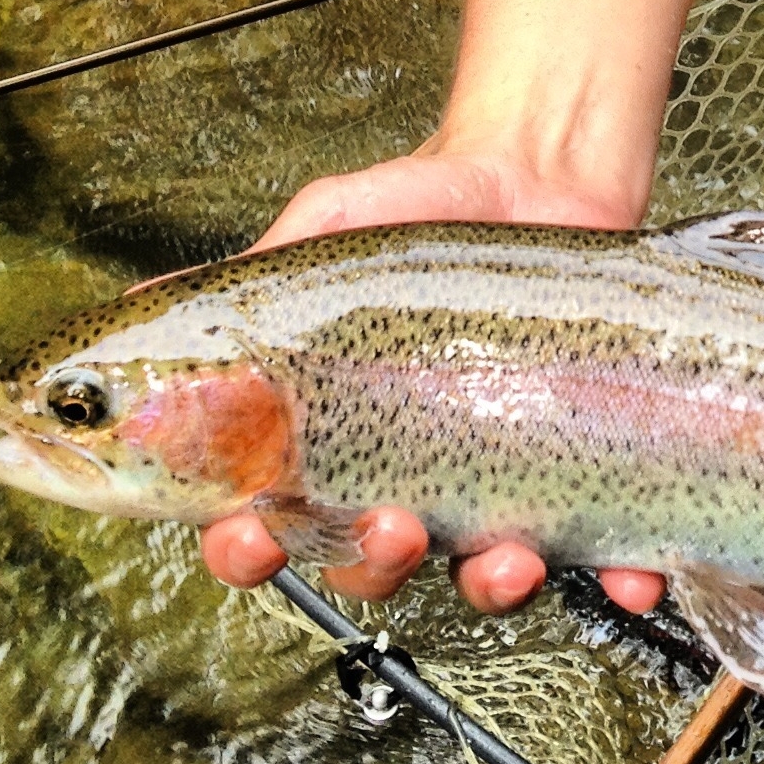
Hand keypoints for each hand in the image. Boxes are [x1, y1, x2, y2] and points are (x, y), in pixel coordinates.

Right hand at [198, 143, 663, 611]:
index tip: (250, 537)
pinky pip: (605, 556)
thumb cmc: (422, 213)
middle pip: (367, 568)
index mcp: (328, 440)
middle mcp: (406, 478)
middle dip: (374, 566)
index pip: (266, 523)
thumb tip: (132, 307)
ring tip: (506, 552)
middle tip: (392, 526)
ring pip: (477, 577)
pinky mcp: (582, 476)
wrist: (542, 176)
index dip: (248, 550)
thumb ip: (246, 283)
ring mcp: (495, 485)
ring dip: (489, 586)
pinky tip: (631, 577)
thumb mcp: (324, 233)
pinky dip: (621, 582)